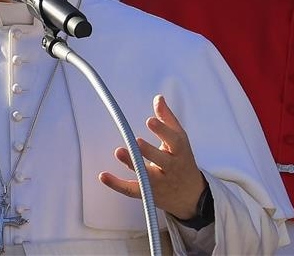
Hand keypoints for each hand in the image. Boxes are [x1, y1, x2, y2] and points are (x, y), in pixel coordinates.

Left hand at [99, 94, 205, 219]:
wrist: (190, 195)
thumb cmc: (182, 161)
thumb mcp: (179, 140)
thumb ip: (167, 119)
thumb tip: (158, 98)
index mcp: (180, 152)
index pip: (174, 141)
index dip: (163, 131)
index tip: (150, 120)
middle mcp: (171, 168)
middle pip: (161, 160)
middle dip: (149, 151)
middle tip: (136, 140)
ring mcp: (159, 183)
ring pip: (146, 176)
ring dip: (132, 164)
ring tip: (119, 151)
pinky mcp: (147, 193)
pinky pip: (131, 190)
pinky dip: (117, 184)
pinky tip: (103, 175)